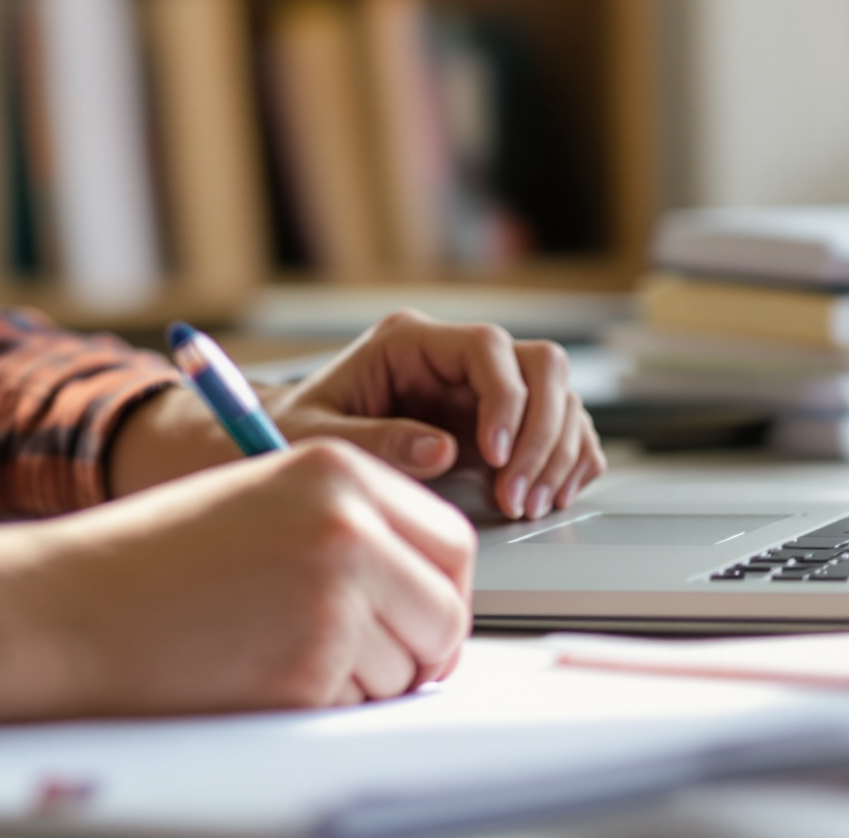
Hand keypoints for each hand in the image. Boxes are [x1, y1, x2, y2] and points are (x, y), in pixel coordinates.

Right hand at [0, 439, 473, 722]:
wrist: (72, 605)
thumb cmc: (155, 560)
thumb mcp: (262, 500)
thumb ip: (351, 526)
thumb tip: (428, 589)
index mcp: (338, 472)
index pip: (451, 540)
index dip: (439, 588)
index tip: (416, 613)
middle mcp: (348, 527)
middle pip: (447, 610)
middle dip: (422, 646)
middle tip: (373, 658)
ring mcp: (333, 598)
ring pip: (408, 667)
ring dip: (365, 679)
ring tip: (280, 651)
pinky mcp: (309, 667)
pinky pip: (361, 705)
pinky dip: (325, 704)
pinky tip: (261, 672)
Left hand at [109, 310, 606, 520]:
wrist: (282, 441)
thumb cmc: (291, 430)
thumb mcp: (317, 436)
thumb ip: (375, 439)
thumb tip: (441, 450)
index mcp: (411, 342)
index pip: (489, 348)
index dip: (507, 399)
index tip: (497, 456)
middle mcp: (454, 359)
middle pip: (541, 367)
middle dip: (544, 431)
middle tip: (519, 494)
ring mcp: (480, 389)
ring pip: (559, 397)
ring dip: (558, 453)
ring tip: (529, 505)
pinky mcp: (497, 424)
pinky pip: (557, 428)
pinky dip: (565, 461)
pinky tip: (548, 496)